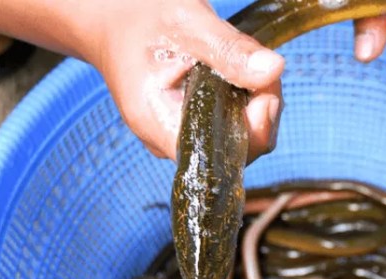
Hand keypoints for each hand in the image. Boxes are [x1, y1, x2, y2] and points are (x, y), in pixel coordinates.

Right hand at [89, 0, 284, 161]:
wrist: (111, 19)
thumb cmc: (140, 18)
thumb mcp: (187, 23)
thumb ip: (230, 50)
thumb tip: (274, 70)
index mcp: (159, 125)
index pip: (222, 153)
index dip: (254, 127)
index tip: (262, 87)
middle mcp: (169, 141)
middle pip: (239, 147)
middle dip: (261, 108)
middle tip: (256, 63)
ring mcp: (181, 135)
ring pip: (240, 135)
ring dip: (255, 99)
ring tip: (241, 60)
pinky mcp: (193, 125)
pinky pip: (231, 123)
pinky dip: (245, 98)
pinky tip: (235, 70)